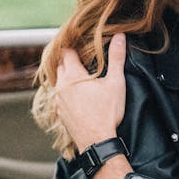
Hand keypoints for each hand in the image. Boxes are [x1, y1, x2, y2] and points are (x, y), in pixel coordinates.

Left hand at [55, 35, 126, 152]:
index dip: (73, 46)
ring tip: (80, 75)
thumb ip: (117, 58)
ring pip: (58, 81)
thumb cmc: (107, 113)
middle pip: (60, 65)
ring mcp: (58, 101)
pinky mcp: (59, 112)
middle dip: (69, 60)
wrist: (97, 142)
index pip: (66, 52)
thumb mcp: (116, 83)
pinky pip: (59, 96)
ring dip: (67, 76)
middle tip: (82, 58)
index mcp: (72, 75)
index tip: (81, 45)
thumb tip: (120, 37)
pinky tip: (77, 94)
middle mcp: (61, 86)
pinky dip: (66, 91)